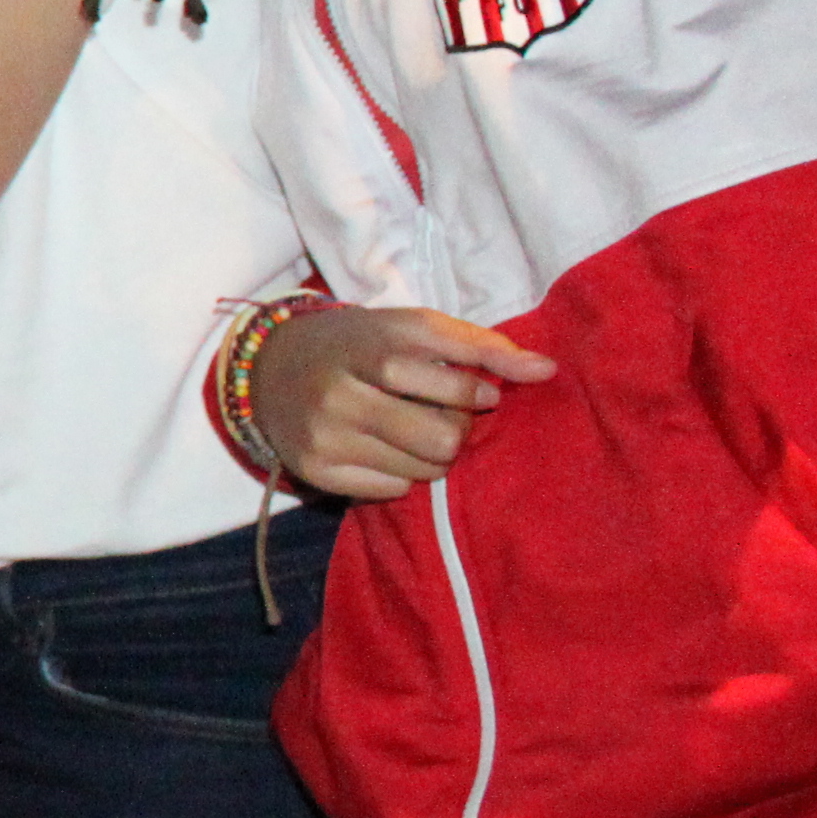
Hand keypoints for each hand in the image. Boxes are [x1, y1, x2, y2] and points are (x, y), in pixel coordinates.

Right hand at [252, 303, 556, 498]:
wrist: (268, 368)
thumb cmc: (358, 345)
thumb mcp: (410, 327)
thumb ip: (480, 345)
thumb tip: (548, 371)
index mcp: (369, 343)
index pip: (450, 380)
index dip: (477, 394)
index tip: (482, 393)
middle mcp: (341, 390)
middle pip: (441, 438)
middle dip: (457, 432)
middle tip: (444, 418)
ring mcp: (324, 434)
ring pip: (422, 470)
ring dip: (432, 456)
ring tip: (413, 433)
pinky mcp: (315, 470)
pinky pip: (392, 489)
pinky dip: (399, 474)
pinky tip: (382, 449)